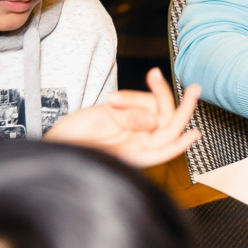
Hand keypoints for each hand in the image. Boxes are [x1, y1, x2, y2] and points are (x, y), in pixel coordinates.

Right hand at [45, 67, 201, 167]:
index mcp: (136, 158)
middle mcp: (139, 142)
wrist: (52, 143)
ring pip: (155, 106)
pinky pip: (139, 100)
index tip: (195, 133)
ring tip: (114, 100)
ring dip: (143, 96)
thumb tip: (153, 120)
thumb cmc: (72, 150)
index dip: (180, 142)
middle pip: (169, 123)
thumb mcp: (100, 143)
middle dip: (183, 107)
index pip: (165, 150)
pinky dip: (130, 96)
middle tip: (194, 89)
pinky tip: (112, 101)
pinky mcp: (125, 111)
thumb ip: (129, 130)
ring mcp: (134, 126)